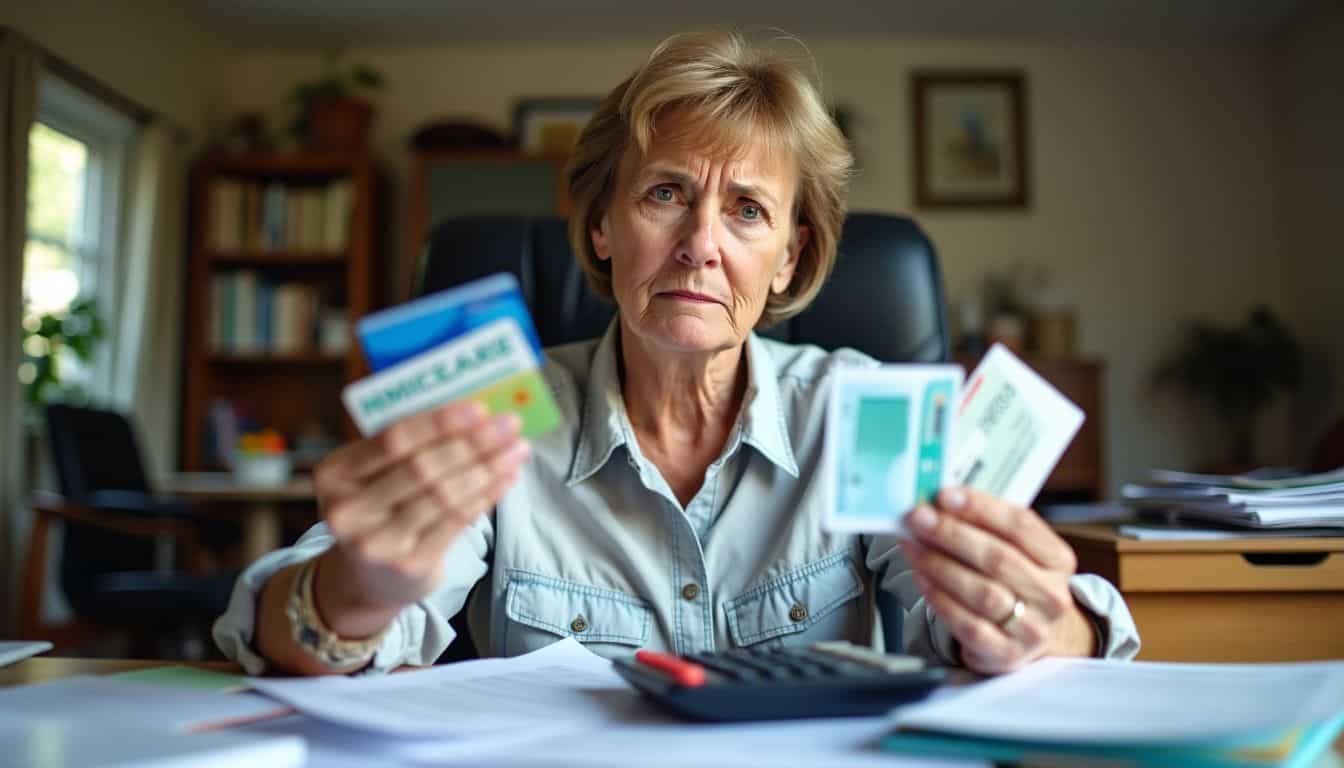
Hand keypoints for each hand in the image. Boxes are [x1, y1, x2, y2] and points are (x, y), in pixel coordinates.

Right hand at [313, 400, 529, 617]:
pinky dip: (487, 496)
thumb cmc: (380, 508)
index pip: (393, 439)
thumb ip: (410, 445)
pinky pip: (456, 522)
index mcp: (334, 474)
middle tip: (510, 424)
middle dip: (473, 442)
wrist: (368, 578)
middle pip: (422, 468)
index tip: (479, 407)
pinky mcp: (409, 565)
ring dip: (488, 468)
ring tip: (517, 449)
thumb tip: (474, 413)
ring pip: (444, 496)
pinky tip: (507, 477)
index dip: (439, 422)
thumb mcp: (374, 475)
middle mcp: (348, 511)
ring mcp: (378, 543)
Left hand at [901, 487, 1095, 673]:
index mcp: (1058, 560)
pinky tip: (922, 579)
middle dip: (951, 534)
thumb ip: (988, 526)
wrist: (1033, 637)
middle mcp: (1051, 595)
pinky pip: (968, 625)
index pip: (1021, 525)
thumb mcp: (1018, 552)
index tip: (946, 495)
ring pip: (982, 592)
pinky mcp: (1006, 654)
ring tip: (914, 546)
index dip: (981, 507)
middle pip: (998, 558)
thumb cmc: (1017, 584)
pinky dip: (940, 599)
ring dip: (940, 565)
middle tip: (919, 518)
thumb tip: (941, 502)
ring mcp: (1032, 629)